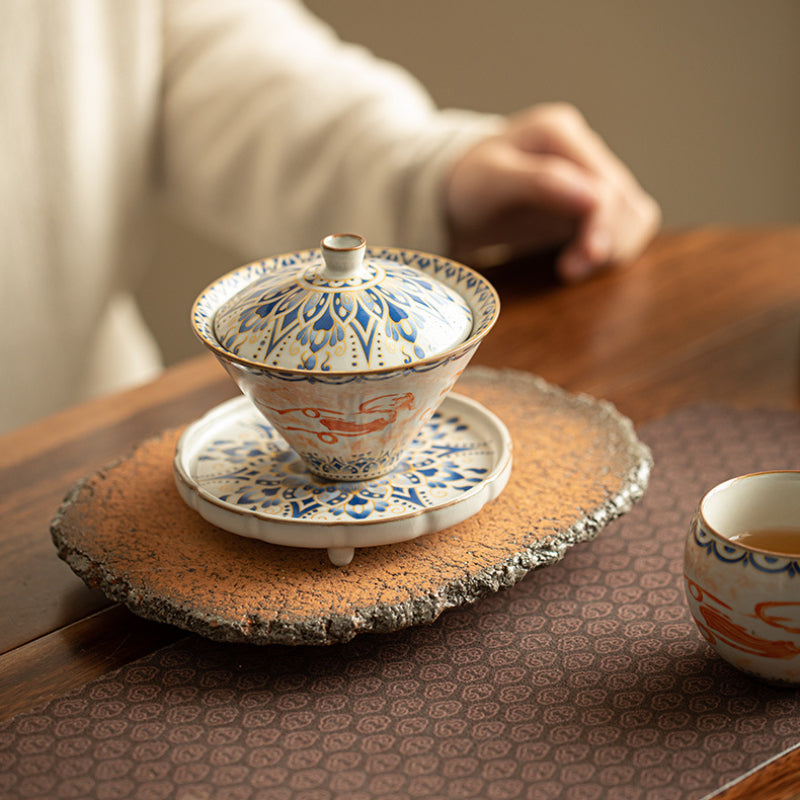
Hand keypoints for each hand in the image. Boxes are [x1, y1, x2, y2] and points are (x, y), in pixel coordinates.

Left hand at [445, 103, 660, 280]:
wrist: (460, 192)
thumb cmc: (470, 185)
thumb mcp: (490, 181)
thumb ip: (539, 183)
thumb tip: (594, 199)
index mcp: (558, 133)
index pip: (603, 186)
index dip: (599, 230)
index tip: (572, 269)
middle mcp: (583, 147)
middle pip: (624, 202)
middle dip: (604, 243)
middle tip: (570, 272)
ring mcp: (594, 172)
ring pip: (634, 213)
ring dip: (616, 246)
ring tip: (575, 265)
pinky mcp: (597, 198)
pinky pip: (629, 222)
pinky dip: (617, 245)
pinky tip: (585, 257)